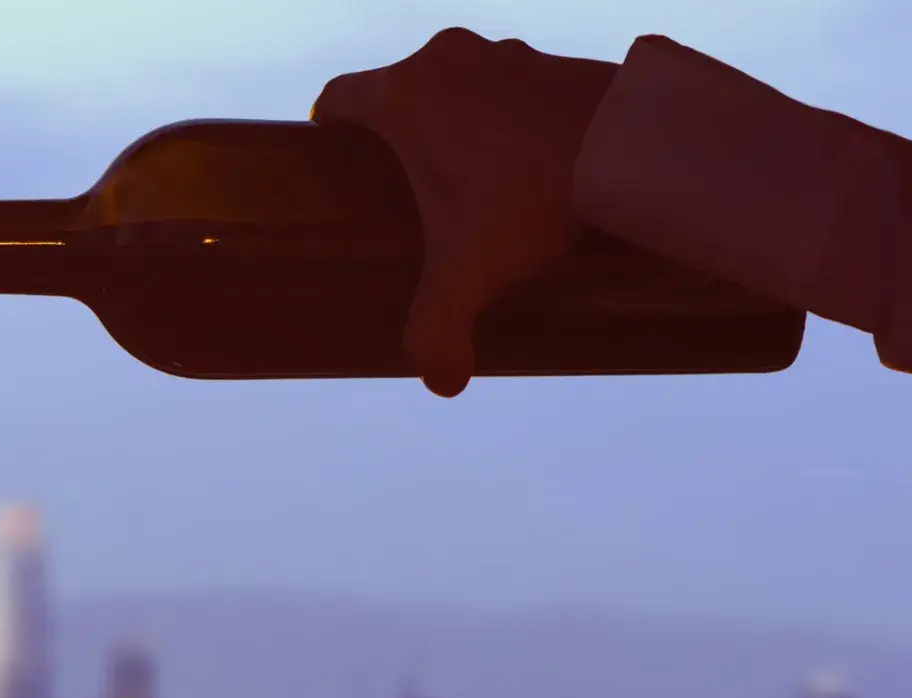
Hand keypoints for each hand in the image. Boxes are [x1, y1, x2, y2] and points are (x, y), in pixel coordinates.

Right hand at [313, 29, 617, 396]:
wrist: (631, 144)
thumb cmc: (531, 196)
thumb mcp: (469, 272)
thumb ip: (438, 329)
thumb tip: (441, 382)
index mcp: (403, 97)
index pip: (338, 97)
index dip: (329, 127)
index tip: (336, 156)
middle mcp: (446, 60)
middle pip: (400, 89)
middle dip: (400, 131)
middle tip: (408, 180)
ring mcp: (505, 52)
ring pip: (460, 82)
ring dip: (459, 118)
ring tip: (474, 173)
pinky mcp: (555, 60)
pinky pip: (514, 85)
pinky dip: (511, 114)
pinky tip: (528, 157)